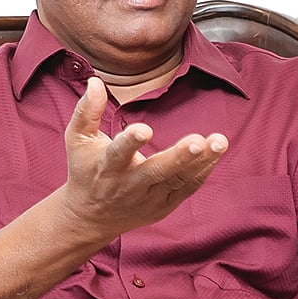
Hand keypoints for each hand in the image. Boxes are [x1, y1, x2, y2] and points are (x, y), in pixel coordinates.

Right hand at [63, 77, 227, 236]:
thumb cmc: (85, 170)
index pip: (118, 154)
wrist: (91, 216)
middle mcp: (129, 184)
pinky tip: (216, 152)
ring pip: (178, 180)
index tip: (144, 129)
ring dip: (201, 161)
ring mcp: (148, 198)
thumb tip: (96, 82)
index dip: (130, 142)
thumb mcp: (78, 140)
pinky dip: (202, 171)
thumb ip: (87, 111)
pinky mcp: (163, 206)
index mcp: (106, 167)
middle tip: (198, 142)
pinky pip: (186, 188)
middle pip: (155, 171)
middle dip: (178, 157)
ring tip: (220, 141)